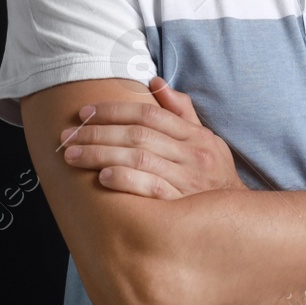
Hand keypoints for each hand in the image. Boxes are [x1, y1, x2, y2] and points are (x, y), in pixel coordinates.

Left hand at [59, 76, 249, 198]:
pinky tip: (103, 178)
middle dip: (98, 133)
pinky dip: (126, 179)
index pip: (149, 114)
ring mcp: (188, 179)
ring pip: (139, 158)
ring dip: (101, 155)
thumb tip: (156, 83)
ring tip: (73, 156)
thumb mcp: (206, 141)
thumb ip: (181, 112)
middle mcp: (191, 154)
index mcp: (194, 136)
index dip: (115, 110)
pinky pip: (151, 188)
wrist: (238, 221)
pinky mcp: (182, 205)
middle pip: (138, 134)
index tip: (85, 113)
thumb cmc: (215, 178)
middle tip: (67, 136)